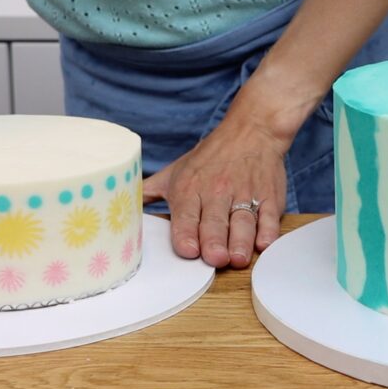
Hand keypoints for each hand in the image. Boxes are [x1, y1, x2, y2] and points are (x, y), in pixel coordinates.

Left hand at [143, 86, 297, 268]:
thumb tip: (117, 207)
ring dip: (241, 241)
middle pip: (215, 222)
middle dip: (215, 241)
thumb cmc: (211, 156)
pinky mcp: (270, 197)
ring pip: (243, 222)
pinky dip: (268, 230)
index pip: (186, 215)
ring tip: (238, 258)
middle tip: (215, 259)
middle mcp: (217, 193)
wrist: (252, 130)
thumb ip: (149, 192)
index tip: (188, 250)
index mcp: (190, 189)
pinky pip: (269, 216)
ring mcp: (245, 195)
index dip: (186, 233)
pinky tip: (263, 242)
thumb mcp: (175, 170)